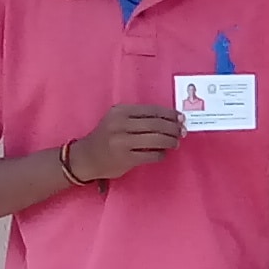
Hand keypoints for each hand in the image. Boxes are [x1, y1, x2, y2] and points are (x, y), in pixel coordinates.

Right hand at [67, 103, 183, 180]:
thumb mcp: (117, 120)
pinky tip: (162, 154)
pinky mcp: (126, 158)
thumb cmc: (106, 137)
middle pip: (156, 124)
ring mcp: (122, 142)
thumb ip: (138, 117)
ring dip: (170, 141)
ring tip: (175, 143)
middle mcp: (120, 124)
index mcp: (120, 111)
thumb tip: (170, 119)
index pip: (152, 110)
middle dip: (173, 128)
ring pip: (156, 139)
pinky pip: (151, 155)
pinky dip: (161, 154)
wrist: (86, 158)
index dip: (170, 114)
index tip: (181, 118)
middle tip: (182, 132)